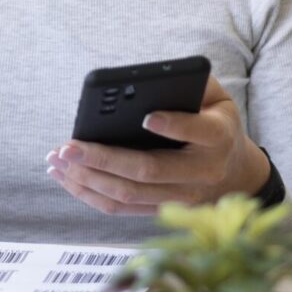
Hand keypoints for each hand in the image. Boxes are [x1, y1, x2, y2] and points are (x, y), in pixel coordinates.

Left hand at [46, 75, 269, 216]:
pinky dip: (89, 194)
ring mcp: (181, 197)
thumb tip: (152, 80)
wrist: (235, 172)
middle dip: (102, 159)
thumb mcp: (216, 97)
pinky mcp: (161, 210)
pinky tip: (66, 177)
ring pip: (129, 194)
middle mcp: (201, 173)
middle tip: (67, 147)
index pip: (197, 132)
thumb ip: (191, 84)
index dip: (173, 126)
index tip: (147, 117)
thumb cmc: (215, 122)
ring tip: (56, 161)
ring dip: (87, 179)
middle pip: (148, 171)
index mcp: (218, 138)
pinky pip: (122, 208)